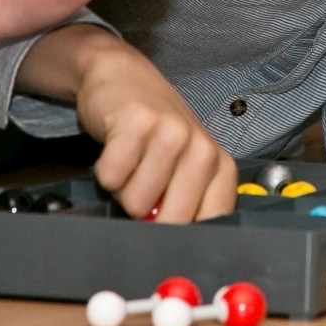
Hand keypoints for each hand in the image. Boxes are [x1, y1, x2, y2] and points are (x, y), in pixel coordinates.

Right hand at [50, 30, 235, 221]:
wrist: (123, 78)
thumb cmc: (154, 132)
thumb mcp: (181, 167)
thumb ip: (185, 204)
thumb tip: (172, 248)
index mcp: (220, 167)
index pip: (211, 223)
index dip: (182, 238)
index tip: (165, 231)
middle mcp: (202, 149)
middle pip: (171, 220)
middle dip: (148, 214)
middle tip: (144, 183)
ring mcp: (171, 133)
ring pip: (137, 203)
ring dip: (124, 189)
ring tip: (131, 162)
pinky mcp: (137, 123)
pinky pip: (111, 178)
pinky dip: (106, 171)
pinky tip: (116, 148)